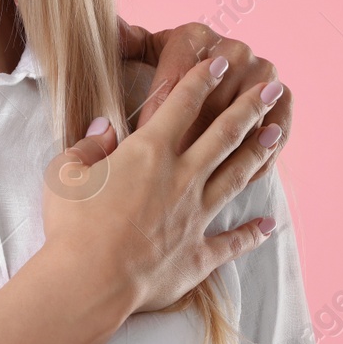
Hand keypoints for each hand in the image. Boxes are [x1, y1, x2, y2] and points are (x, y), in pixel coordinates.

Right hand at [43, 54, 282, 317]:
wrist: (89, 282)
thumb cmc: (71, 225)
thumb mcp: (64, 173)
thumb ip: (87, 146)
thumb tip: (103, 128)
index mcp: (148, 153)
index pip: (181, 104)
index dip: (202, 78)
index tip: (221, 61)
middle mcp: (180, 178)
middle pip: (223, 134)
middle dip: (249, 107)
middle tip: (270, 87)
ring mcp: (194, 216)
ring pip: (235, 177)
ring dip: (258, 153)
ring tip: (278, 132)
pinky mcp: (197, 254)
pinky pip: (231, 242)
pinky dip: (253, 234)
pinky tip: (270, 225)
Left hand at [116, 18, 291, 184]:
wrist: (209, 79)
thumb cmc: (162, 71)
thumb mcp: (138, 52)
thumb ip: (125, 42)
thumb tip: (116, 28)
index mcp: (195, 36)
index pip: (175, 82)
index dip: (156, 114)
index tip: (139, 142)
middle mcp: (234, 49)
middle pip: (211, 104)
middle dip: (188, 141)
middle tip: (166, 172)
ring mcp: (264, 72)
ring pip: (243, 123)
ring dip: (223, 155)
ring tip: (198, 182)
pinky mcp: (284, 97)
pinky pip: (275, 133)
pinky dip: (257, 159)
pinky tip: (234, 181)